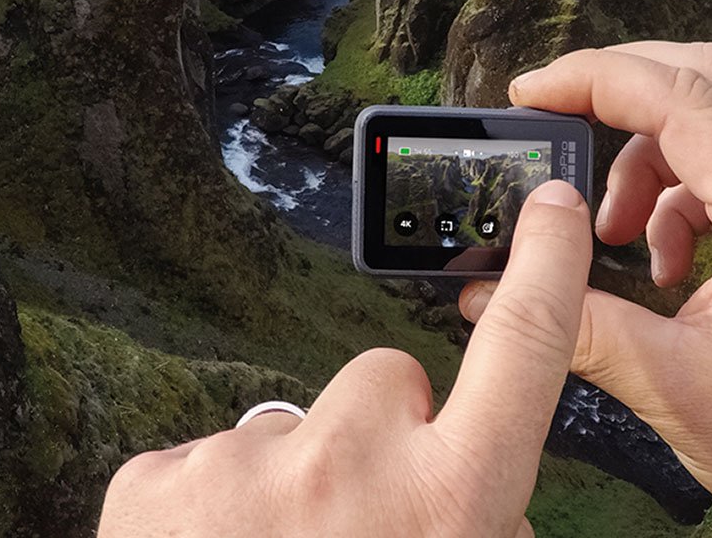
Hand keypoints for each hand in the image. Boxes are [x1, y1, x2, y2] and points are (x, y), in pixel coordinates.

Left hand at [98, 181, 591, 537]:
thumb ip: (480, 520)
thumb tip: (481, 488)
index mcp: (451, 507)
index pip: (525, 353)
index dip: (545, 270)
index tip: (551, 206)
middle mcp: (356, 469)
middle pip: (384, 380)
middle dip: (378, 433)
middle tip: (356, 527)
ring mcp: (249, 468)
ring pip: (297, 425)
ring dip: (292, 482)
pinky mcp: (160, 484)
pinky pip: (209, 461)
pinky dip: (209, 507)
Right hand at [460, 43, 711, 516]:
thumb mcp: (674, 387)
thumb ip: (581, 324)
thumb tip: (488, 293)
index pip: (682, 98)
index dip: (595, 79)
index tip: (529, 91)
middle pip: (703, 74)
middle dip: (618, 84)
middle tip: (554, 115)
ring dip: (644, 150)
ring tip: (613, 230)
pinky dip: (674, 185)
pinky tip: (662, 257)